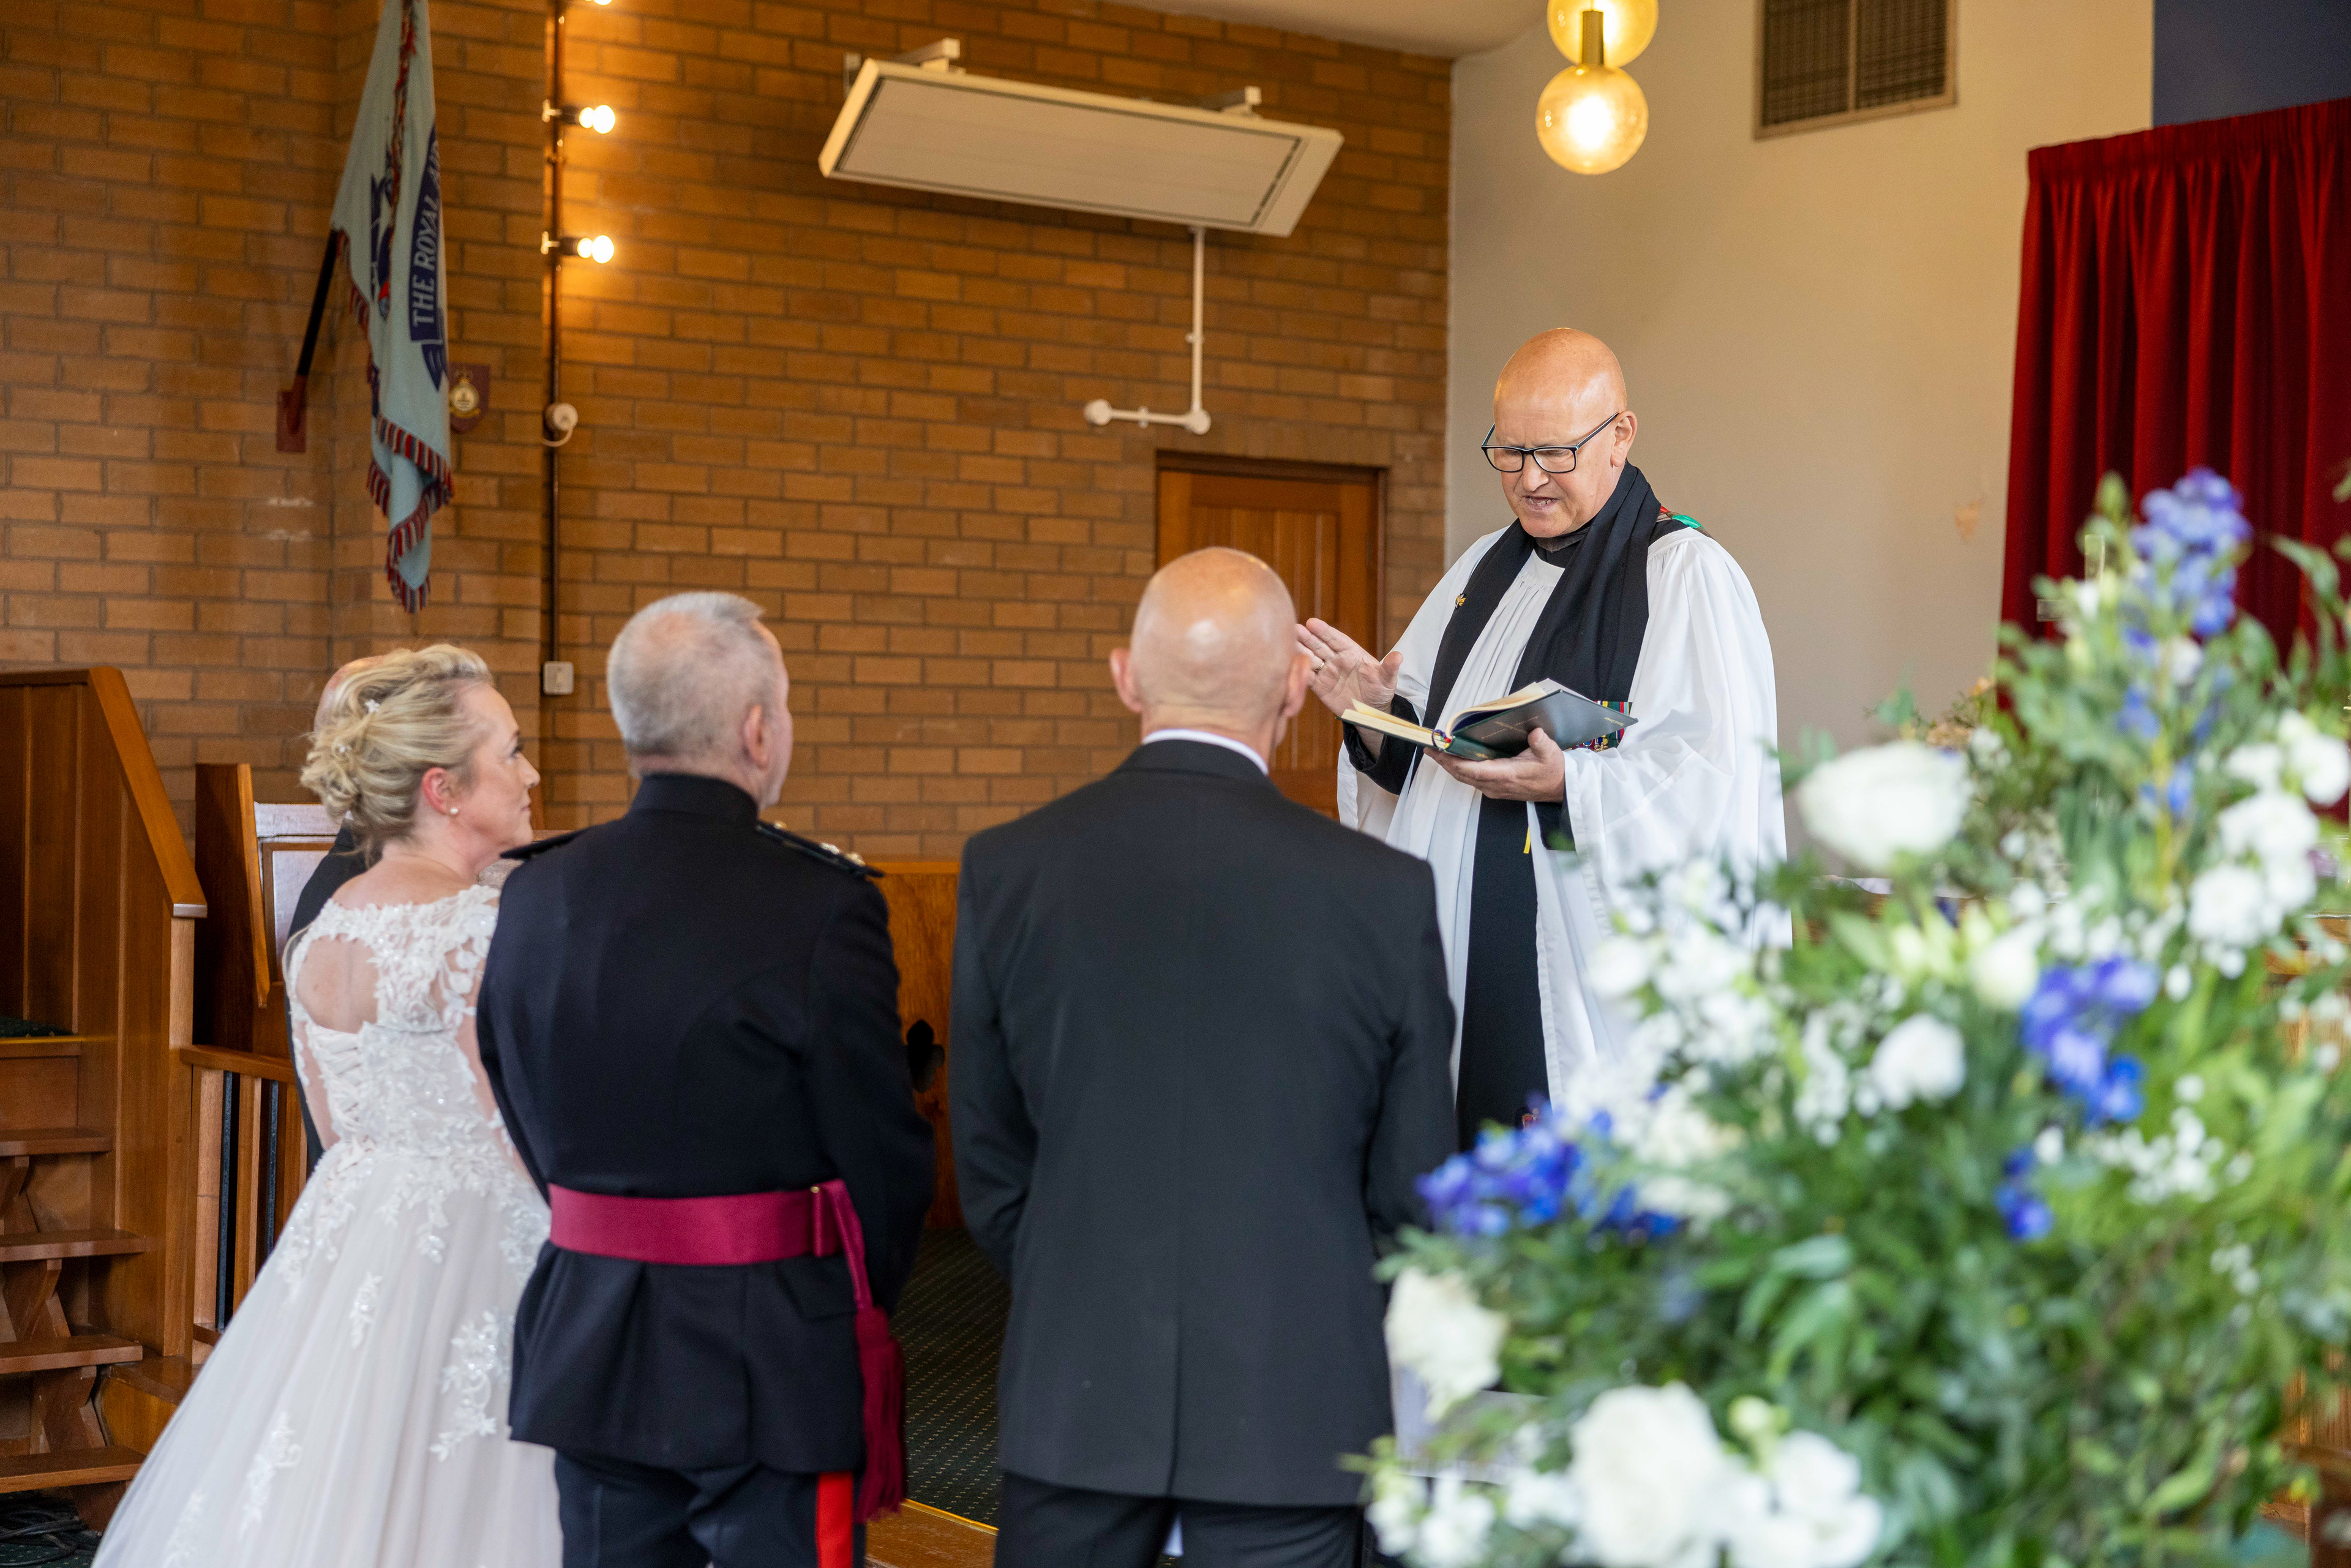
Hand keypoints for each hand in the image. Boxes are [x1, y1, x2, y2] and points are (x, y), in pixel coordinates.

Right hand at [1297, 618, 1401, 718]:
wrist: (1371, 712)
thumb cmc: (1381, 691)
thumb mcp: (1387, 680)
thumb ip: (1390, 668)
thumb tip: (1399, 656)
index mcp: (1352, 652)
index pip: (1336, 639)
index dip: (1324, 631)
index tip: (1312, 622)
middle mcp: (1337, 659)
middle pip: (1319, 646)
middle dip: (1306, 637)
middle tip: (1293, 628)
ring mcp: (1327, 672)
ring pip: (1310, 659)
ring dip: (1299, 651)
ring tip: (1285, 642)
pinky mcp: (1320, 687)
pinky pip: (1308, 678)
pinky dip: (1298, 672)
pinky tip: (1288, 664)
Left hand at [1430, 728, 1567, 802]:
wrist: (1559, 788)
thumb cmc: (1553, 770)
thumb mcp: (1551, 753)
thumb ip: (1542, 743)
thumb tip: (1535, 733)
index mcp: (1507, 775)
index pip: (1474, 770)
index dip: (1454, 762)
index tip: (1439, 751)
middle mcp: (1496, 785)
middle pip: (1463, 775)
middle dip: (1444, 762)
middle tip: (1429, 748)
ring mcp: (1494, 789)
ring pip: (1465, 778)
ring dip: (1449, 766)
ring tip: (1436, 751)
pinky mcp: (1495, 788)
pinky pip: (1471, 779)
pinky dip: (1459, 769)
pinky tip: (1453, 759)